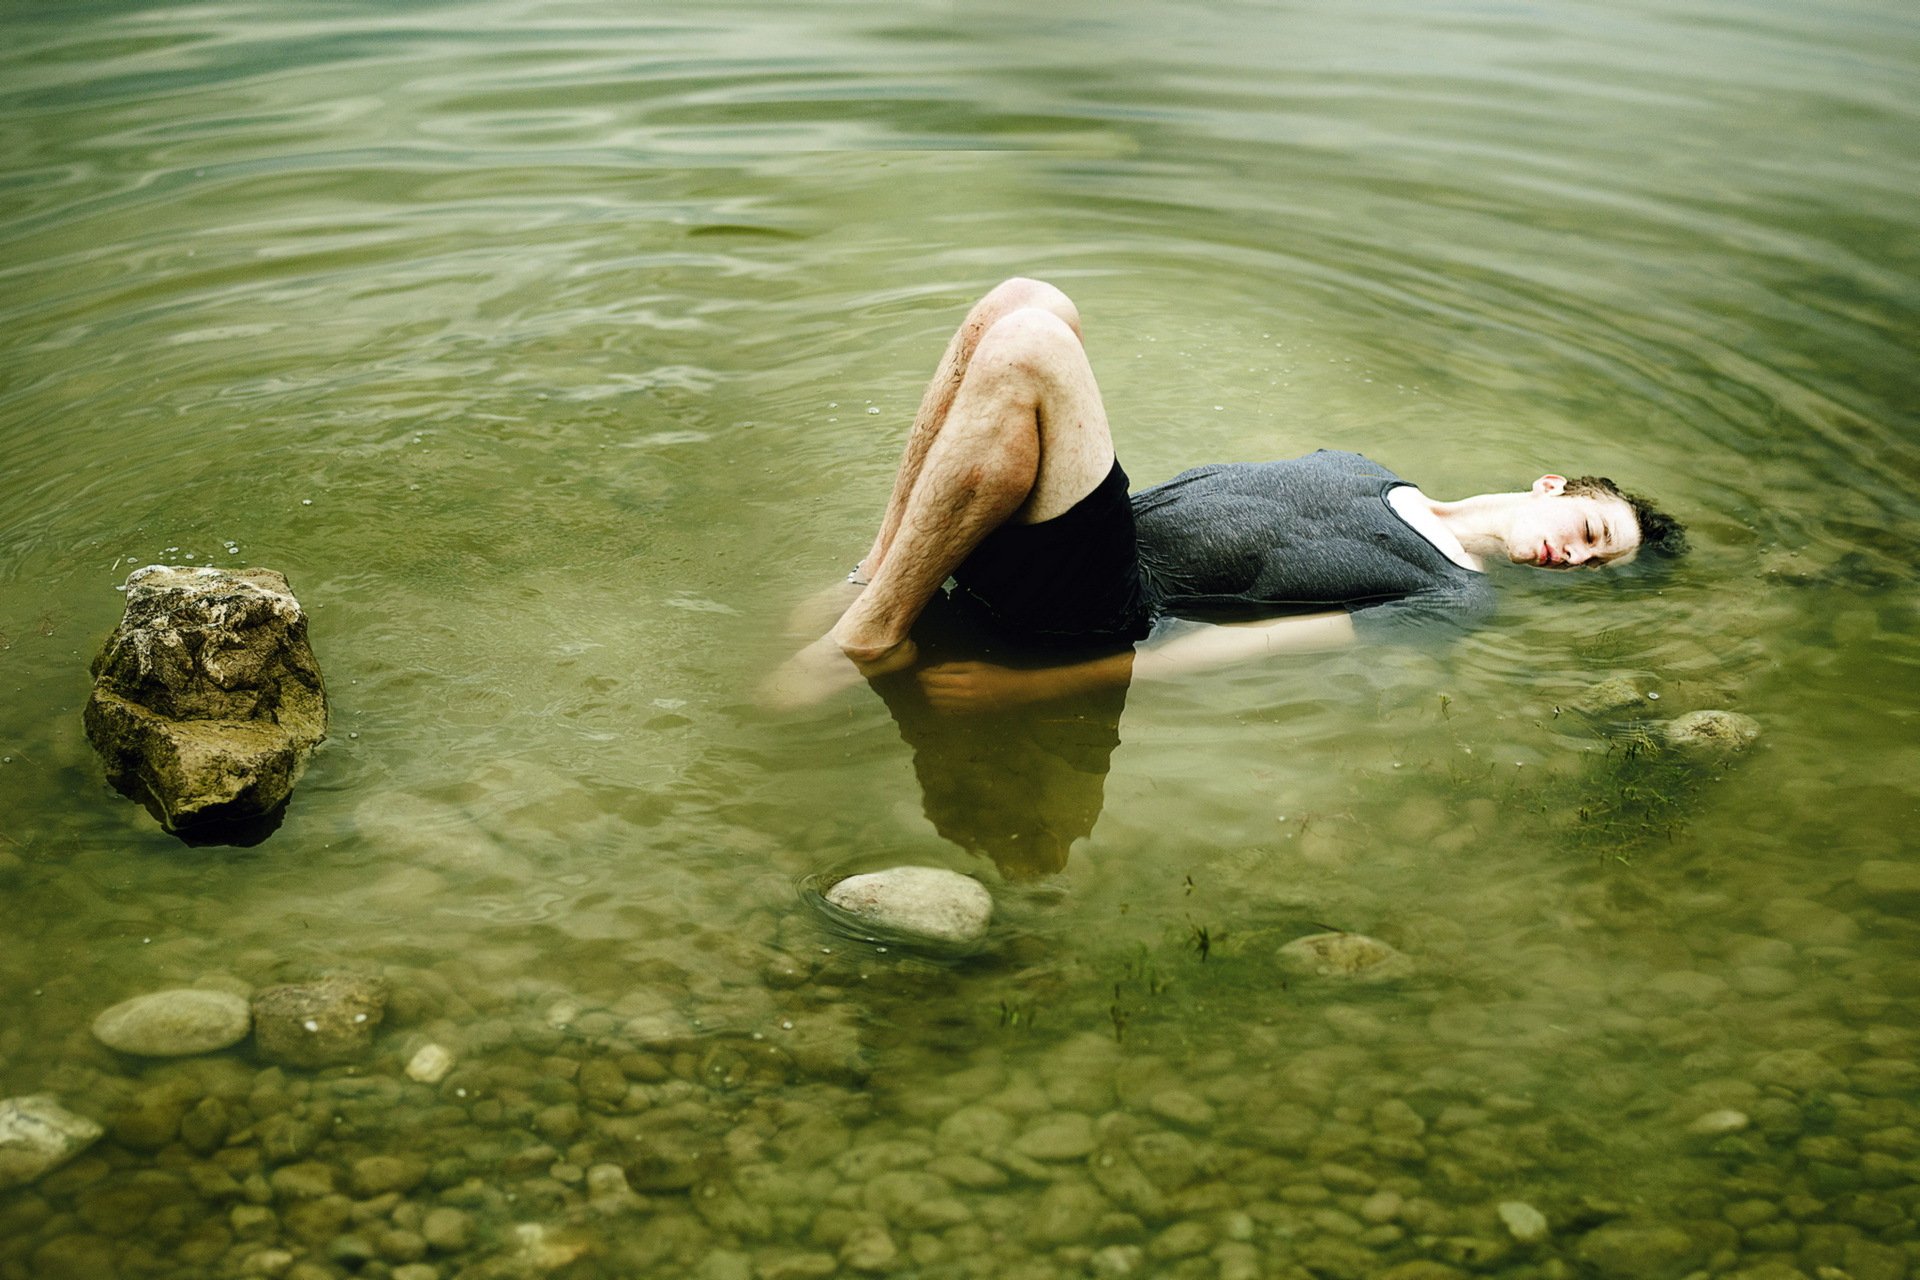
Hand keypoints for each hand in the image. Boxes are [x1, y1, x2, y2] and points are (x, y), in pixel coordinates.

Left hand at [916, 660, 1042, 714]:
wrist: (1015, 691)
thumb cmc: (997, 673)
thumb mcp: (976, 665)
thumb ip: (954, 667)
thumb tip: (935, 668)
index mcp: (964, 681)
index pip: (935, 680)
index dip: (924, 676)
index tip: (920, 672)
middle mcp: (962, 696)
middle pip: (933, 693)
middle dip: (925, 686)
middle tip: (922, 680)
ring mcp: (964, 708)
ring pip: (938, 705)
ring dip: (930, 697)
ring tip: (929, 689)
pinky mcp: (968, 715)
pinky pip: (947, 713)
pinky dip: (939, 706)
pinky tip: (940, 700)